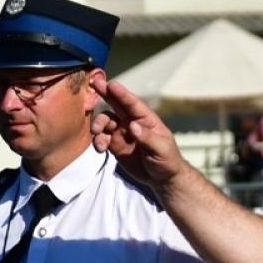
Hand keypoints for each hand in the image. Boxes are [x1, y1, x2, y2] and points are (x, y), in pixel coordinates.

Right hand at [89, 75, 185, 189]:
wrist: (161, 178)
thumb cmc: (167, 160)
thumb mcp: (162, 149)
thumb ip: (147, 138)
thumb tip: (132, 125)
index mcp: (146, 119)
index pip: (132, 103)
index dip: (121, 93)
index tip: (110, 84)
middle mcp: (132, 122)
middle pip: (116, 104)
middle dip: (105, 94)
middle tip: (95, 85)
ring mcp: (122, 133)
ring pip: (105, 121)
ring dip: (98, 123)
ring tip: (96, 132)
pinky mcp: (115, 146)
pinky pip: (102, 138)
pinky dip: (98, 140)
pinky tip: (100, 148)